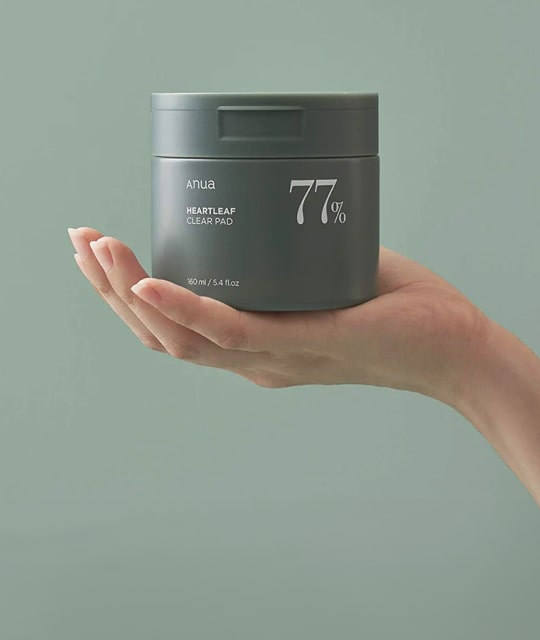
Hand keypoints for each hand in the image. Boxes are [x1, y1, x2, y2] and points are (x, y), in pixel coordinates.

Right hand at [67, 227, 488, 406]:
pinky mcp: (304, 345)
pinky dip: (187, 312)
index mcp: (255, 344)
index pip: (176, 329)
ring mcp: (275, 357)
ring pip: (184, 340)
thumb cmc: (393, 310)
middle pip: (163, 338)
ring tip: (100, 252)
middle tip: (81, 244)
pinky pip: (234, 333)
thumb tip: (266, 212)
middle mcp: (254, 359)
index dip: (128, 297)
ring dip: (133, 296)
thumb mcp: (325, 277)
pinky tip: (152, 288)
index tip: (99, 251)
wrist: (451, 344)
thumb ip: (289, 258)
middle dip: (111, 293)